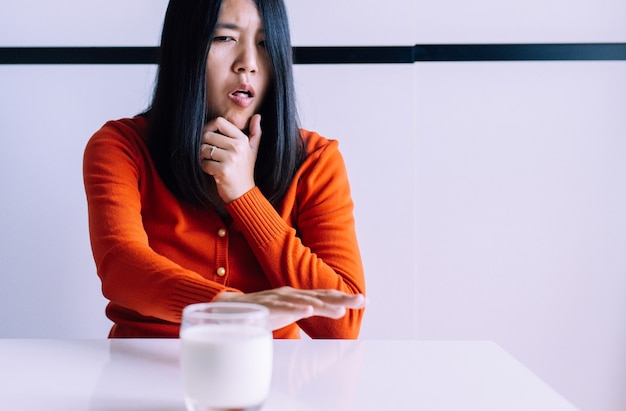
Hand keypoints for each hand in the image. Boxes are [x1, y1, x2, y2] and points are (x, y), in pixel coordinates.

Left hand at [200, 115, 261, 202]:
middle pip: (208, 135)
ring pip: (204, 148)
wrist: (244, 192)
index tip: (210, 136)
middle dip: (205, 144)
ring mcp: (230, 159)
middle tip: (209, 152)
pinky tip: (212, 170)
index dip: (210, 127)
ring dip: (203, 156)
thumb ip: (255, 132)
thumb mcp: (253, 150)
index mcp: (242, 140)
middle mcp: (237, 147)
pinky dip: (204, 167)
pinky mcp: (222, 170)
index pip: (220, 122)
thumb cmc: (245, 170)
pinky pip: (204, 162)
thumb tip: (257, 116)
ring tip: (211, 161)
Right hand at [214, 286, 366, 330]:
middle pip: (321, 295)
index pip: (325, 295)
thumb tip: (318, 313)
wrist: (227, 308)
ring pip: (305, 300)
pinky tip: (308, 310)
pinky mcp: (266, 307)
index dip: (343, 297)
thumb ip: (300, 312)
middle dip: (342, 298)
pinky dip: (295, 308)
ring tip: (341, 309)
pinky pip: (282, 307)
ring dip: (324, 304)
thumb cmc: (260, 312)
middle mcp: (291, 294)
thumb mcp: (285, 313)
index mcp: (297, 296)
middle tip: (362, 300)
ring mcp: (279, 299)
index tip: (363, 299)